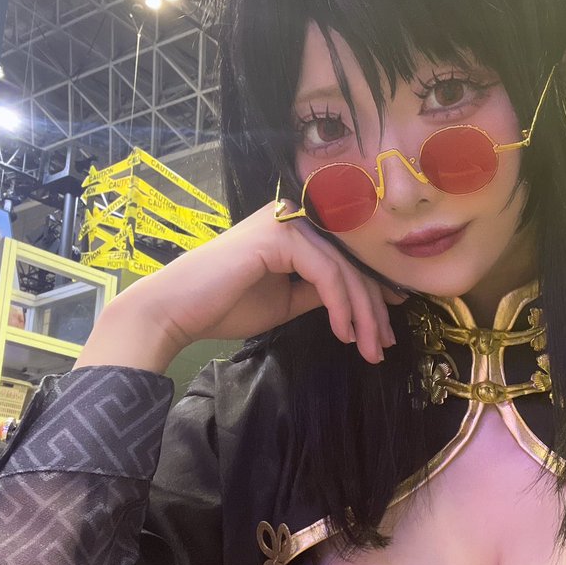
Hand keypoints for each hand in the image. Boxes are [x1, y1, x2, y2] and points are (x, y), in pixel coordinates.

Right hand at [79, 202, 399, 371]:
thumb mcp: (287, 300)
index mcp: (297, 229)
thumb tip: (358, 300)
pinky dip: (340, 306)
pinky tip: (344, 333)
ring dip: (363, 314)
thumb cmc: (225, 307)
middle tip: (383, 346)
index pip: (348, 258)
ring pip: (345, 269)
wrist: (177, 311)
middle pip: (353, 262)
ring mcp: (288, 221)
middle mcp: (296, 216)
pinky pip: (326, 273)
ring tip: (369, 348)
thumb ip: (320, 292)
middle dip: (373, 309)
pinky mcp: (280, 235)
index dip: (374, 292)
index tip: (388, 327)